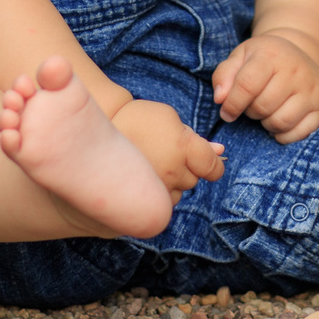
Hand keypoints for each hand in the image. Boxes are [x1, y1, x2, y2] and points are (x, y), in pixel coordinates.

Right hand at [110, 95, 225, 193]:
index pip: (214, 166)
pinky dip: (161, 191)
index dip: (214, 163)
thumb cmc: (136, 120)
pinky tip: (147, 176)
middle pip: (196, 178)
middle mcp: (174, 172)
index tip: (206, 160)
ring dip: (175, 181)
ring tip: (154, 162)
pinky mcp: (145, 201)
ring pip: (181, 192)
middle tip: (167, 151)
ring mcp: (159, 189)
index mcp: (184, 148)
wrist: (98, 136)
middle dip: (187, 167)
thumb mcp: (168, 117)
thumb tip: (220, 150)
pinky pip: (164, 201)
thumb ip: (194, 135)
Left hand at [211, 34, 318, 143]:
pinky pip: (299, 133)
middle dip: (250, 112)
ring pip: (281, 122)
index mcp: (271, 55)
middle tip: (252, 106)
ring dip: (266, 124)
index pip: (247, 85)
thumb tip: (221, 99)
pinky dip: (284, 134)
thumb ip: (224, 75)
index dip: (232, 104)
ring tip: (266, 113)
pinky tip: (279, 122)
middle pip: (263, 106)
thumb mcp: (240, 57)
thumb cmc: (264, 59)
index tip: (227, 112)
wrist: (301, 53)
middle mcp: (295, 70)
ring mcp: (312, 89)